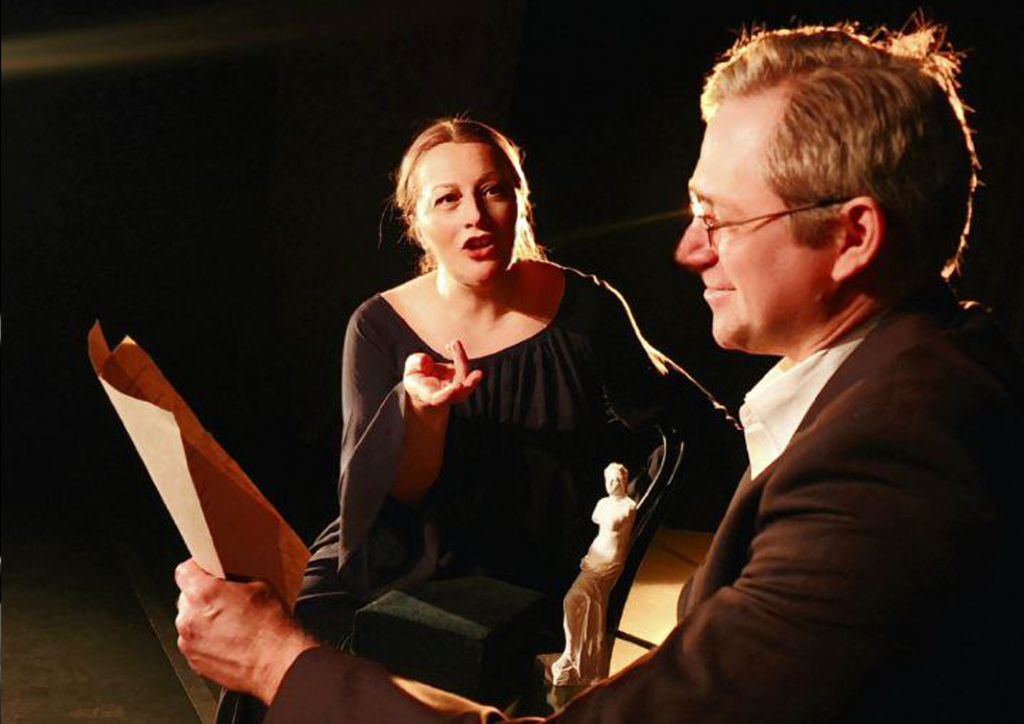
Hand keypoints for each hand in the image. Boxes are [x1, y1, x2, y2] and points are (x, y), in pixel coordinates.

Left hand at [174, 559, 315, 704]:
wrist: (278, 664)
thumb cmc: (272, 629)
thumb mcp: (261, 586)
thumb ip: (235, 578)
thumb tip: (230, 578)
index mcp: (204, 594)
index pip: (184, 571)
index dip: (197, 568)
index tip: (206, 571)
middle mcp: (190, 618)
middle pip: (186, 597)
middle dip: (203, 596)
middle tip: (226, 599)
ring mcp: (189, 643)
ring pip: (189, 621)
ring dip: (203, 619)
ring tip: (231, 624)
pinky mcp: (194, 662)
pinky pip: (194, 642)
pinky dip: (207, 640)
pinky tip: (230, 640)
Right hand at [403, 340, 482, 410]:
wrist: (423, 382)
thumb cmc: (415, 377)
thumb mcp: (410, 370)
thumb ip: (415, 364)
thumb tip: (425, 361)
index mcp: (429, 395)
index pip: (440, 398)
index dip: (448, 394)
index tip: (457, 387)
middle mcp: (445, 395)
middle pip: (460, 394)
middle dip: (470, 385)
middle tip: (478, 374)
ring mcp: (455, 389)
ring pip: (466, 378)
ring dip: (462, 360)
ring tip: (454, 343)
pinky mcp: (461, 378)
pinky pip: (464, 366)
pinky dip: (459, 354)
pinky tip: (452, 344)